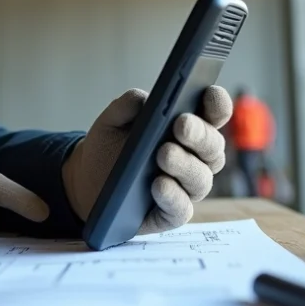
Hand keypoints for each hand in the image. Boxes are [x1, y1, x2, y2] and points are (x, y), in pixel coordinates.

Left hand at [62, 86, 232, 232]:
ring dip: (184, 164)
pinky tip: (158, 185)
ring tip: (163, 154)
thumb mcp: (111, 121)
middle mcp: (195, 157)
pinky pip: (182, 209)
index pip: (214, 113)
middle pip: (213, 146)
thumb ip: (125, 106)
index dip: (216, 103)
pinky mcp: (172, 213)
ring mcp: (186, 186)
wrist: (88, 181)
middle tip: (181, 125)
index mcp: (188, 128)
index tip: (208, 92)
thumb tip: (142, 99)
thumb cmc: (110, 146)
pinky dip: (173, 197)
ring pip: (201, 178)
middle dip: (199, 134)